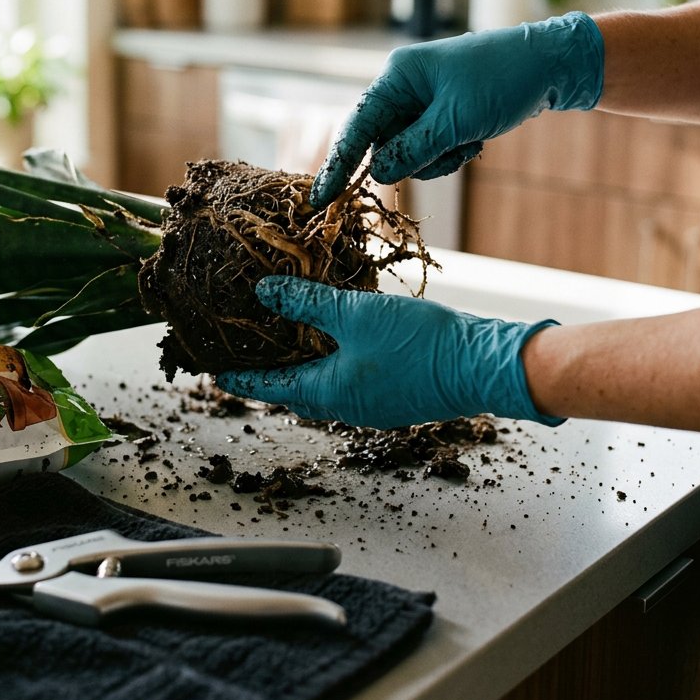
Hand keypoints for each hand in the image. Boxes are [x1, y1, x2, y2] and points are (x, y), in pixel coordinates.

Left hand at [214, 276, 563, 428]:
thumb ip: (307, 303)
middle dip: (270, 375)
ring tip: (288, 342)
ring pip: (324, 387)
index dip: (241, 378)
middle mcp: (347, 406)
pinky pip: (350, 380)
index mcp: (329, 393)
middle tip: (250, 354)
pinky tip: (338, 338)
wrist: (482, 364)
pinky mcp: (395, 393)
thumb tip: (265, 293)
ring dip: (303, 367)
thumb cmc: (420, 344)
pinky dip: (332, 362)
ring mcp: (373, 404)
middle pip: (295, 392)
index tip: (216, 373)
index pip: (269, 389)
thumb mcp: (355, 314)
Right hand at [311, 12, 603, 207]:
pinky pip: (429, 147)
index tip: (320, 198)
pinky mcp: (441, 113)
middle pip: (384, 143)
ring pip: (408, 151)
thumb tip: (377, 172)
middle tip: (451, 150)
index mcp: (398, 76)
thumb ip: (412, 150)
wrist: (552, 65)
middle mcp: (403, 86)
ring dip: (437, 158)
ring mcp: (422, 100)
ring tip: (470, 141)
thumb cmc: (503, 82)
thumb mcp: (456, 122)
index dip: (338, 164)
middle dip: (414, 159)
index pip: (357, 126)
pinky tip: (476, 138)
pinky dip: (450, 152)